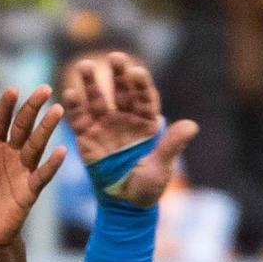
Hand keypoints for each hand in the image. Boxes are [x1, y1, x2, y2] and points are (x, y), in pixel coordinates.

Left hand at [0, 85, 66, 246]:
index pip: (0, 121)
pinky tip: (61, 151)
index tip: (12, 90)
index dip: (6, 106)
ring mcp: (22, 170)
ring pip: (36, 144)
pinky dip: (52, 164)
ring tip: (57, 111)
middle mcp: (10, 154)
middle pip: (23, 126)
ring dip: (47, 128)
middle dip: (33, 108)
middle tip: (45, 89)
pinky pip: (42, 174)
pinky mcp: (30, 190)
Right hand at [62, 53, 194, 208]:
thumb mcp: (162, 168)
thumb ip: (172, 145)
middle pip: (122, 91)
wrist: (125, 204)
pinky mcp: (87, 136)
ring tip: (85, 65)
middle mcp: (126, 118)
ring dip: (91, 82)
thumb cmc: (148, 186)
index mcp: (147, 123)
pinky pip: (79, 118)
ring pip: (98, 98)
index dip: (141, 84)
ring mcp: (105, 125)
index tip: (137, 71)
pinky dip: (74, 106)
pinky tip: (70, 92)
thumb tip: (192, 125)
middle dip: (118, 74)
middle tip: (115, 57)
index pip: (145, 98)